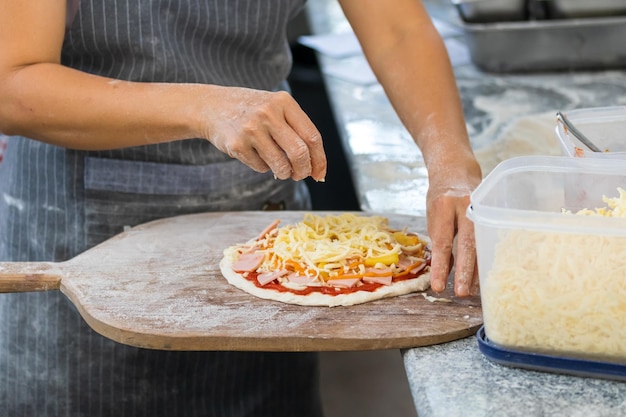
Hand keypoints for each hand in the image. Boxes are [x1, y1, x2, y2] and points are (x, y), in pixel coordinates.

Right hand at [201, 86, 326, 180]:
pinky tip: (256, 155)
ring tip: (280, 169)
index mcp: (284, 102)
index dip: (319, 160)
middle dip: (303, 171)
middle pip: (299, 153)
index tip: (320, 173)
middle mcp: (268, 113)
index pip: (312, 137)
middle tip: (300, 175)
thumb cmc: (252, 111)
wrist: (212, 106)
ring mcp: (251, 129)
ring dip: (284, 173)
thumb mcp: (276, 108)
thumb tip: (316, 169)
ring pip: (281, 165)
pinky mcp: (236, 145)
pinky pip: (261, 167)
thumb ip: (296, 131)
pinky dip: (264, 167)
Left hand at [426, 160, 481, 296]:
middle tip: (462, 293)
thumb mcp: (433, 216)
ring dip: (478, 268)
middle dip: (465, 271)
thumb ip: (440, 240)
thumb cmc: (441, 198)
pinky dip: (487, 256)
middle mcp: (465, 205)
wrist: (455, 170)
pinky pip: (491, 238)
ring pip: (483, 242)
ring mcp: (483, 207)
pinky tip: (485, 273)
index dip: (441, 266)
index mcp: (444, 205)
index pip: (442, 241)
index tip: (439, 287)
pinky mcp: (493, 211)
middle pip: (468, 243)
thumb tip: (444, 272)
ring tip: (474, 289)